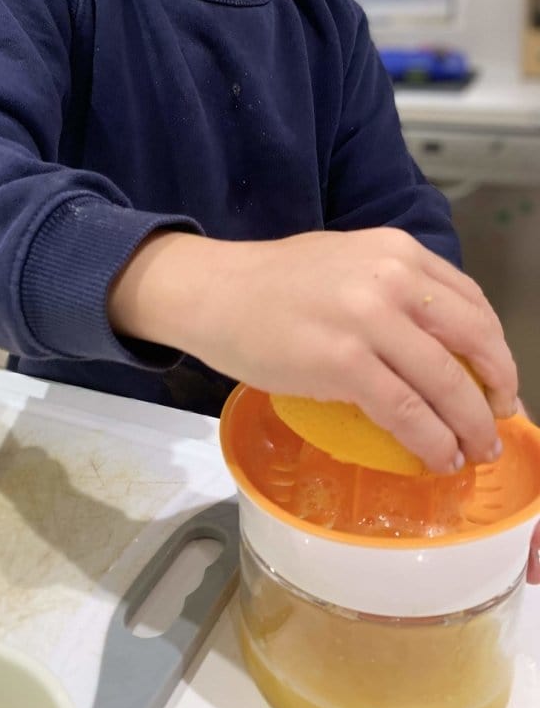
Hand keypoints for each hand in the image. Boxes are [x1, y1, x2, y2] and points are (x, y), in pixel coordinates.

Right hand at [109, 227, 517, 473]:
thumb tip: (432, 344)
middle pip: (474, 341)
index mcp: (397, 250)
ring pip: (447, 383)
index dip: (496, 350)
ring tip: (474, 451)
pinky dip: (431, 440)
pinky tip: (437, 457)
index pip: (472, 302)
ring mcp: (368, 318)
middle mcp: (392, 277)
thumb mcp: (345, 263)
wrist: (210, 291)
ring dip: (471, 427)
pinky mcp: (341, 361)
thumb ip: (392, 290)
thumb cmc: (268, 283)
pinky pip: (406, 411)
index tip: (498, 381)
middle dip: (497, 390)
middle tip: (498, 420)